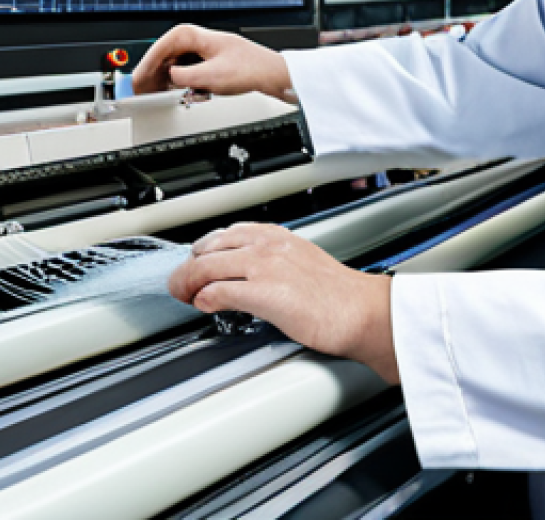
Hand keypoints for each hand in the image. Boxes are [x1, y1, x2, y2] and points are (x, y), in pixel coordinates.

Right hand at [132, 24, 295, 101]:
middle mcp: (197, 39)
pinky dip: (179, 81)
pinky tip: (175, 92)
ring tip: (153, 94)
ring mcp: (204, 50)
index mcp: (194, 35)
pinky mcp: (210, 61)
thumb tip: (170, 78)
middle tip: (140, 90)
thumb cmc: (249, 69)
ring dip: (165, 79)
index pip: (161, 48)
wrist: (272, 73)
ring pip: (175, 63)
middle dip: (153, 74)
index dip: (146, 65)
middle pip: (166, 55)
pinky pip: (187, 70)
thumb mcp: (210, 77)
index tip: (137, 79)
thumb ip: (184, 77)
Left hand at [168, 223, 399, 384]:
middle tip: (180, 283)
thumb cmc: (339, 294)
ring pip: (206, 267)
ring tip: (183, 295)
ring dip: (187, 283)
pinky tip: (203, 306)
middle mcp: (266, 246)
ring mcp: (264, 267)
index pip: (225, 233)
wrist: (364, 312)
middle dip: (187, 267)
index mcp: (276, 236)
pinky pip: (219, 292)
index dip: (203, 250)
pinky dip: (204, 299)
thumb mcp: (301, 260)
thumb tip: (249, 274)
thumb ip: (274, 260)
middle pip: (208, 248)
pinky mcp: (264, 293)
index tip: (195, 262)